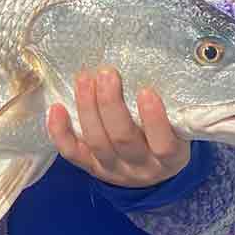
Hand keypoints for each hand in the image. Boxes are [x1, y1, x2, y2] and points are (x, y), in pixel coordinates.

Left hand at [46, 66, 189, 187]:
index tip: (146, 91)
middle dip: (111, 104)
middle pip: (123, 138)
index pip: (165, 145)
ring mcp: (113, 169)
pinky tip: (56, 108)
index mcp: (170, 159)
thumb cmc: (165, 135)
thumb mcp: (178, 127)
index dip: (154, 120)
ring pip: (97, 141)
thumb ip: (172, 108)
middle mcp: (141, 168)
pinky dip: (60, 131)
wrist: (150, 169)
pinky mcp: (90, 167)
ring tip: (85, 79)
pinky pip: (72, 152)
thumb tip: (159, 65)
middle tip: (107, 73)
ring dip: (87, 107)